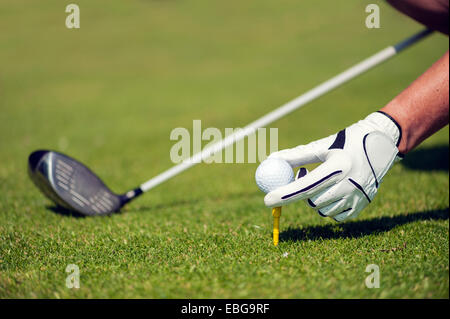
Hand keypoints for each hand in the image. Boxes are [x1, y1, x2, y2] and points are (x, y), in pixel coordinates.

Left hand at [264, 111, 402, 221]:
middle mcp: (349, 184)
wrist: (382, 146)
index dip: (284, 194)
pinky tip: (335, 191)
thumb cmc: (346, 143)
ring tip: (324, 181)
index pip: (305, 186)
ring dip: (315, 200)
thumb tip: (272, 160)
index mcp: (338, 167)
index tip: (266, 199)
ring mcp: (358, 197)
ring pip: (323, 210)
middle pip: (312, 201)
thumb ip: (296, 155)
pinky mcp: (362, 205)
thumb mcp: (322, 146)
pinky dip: (329, 207)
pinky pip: (336, 216)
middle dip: (302, 193)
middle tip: (304, 177)